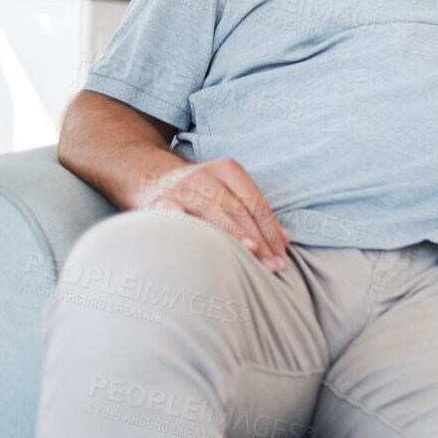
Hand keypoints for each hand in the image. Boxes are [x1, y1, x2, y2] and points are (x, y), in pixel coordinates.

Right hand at [134, 158, 290, 271]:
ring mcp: (182, 188)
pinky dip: (177, 218)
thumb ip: (256, 213)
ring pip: (212, 216)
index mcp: (228, 170)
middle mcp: (206, 176)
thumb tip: (286, 240)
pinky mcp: (158, 201)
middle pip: (239, 212)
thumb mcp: (229, 192)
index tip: (281, 257)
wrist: (151, 178)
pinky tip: (187, 228)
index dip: (271, 232)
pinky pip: (169, 211)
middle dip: (259, 243)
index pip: (256, 204)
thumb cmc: (201, 193)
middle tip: (272, 267)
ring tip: (251, 260)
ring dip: (233, 241)